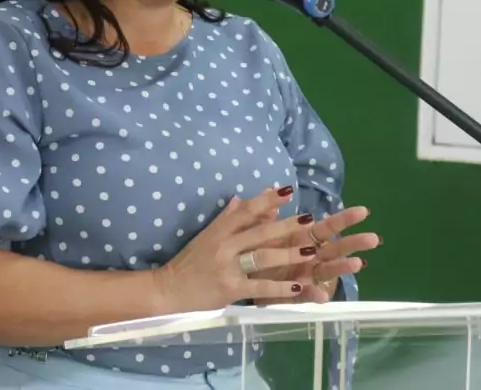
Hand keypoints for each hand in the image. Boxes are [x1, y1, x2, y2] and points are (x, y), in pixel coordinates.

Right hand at [155, 187, 319, 312]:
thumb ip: (225, 218)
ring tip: (311, 251)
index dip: (266, 200)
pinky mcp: (231, 289)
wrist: (169, 290)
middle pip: (259, 232)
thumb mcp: (205, 236)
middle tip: (308, 219)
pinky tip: (298, 285)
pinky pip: (260, 287)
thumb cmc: (189, 262)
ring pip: (262, 257)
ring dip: (288, 254)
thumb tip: (240, 197)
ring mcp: (228, 268)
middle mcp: (224, 246)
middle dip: (286, 226)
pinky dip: (280, 288)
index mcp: (219, 231)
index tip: (287, 191)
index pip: (245, 211)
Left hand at [250, 205, 378, 304]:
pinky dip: (314, 295)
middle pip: (336, 248)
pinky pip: (305, 295)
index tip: (363, 211)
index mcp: (304, 237)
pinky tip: (323, 296)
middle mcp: (310, 256)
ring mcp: (305, 275)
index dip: (344, 219)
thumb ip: (266, 211)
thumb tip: (270, 190)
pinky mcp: (294, 293)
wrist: (239, 276)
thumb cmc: (256, 249)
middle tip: (373, 238)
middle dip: (354, 243)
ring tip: (357, 264)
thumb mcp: (259, 228)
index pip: (328, 227)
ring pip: (328, 270)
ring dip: (342, 268)